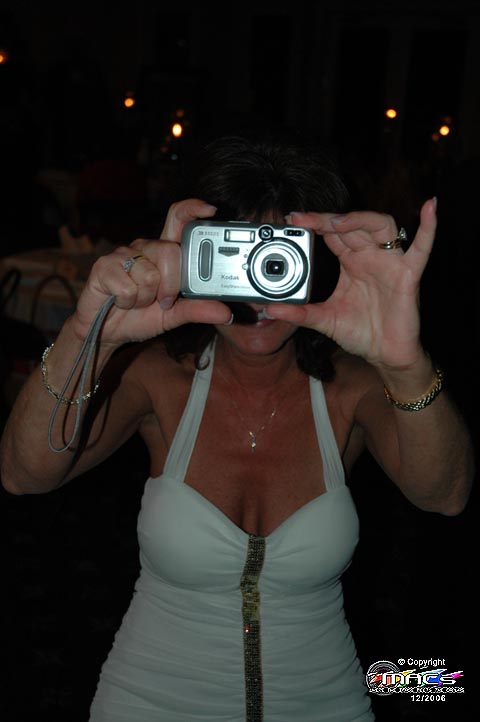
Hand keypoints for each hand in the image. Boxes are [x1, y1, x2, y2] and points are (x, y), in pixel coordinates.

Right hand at [71, 199, 231, 344]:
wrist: (108, 331)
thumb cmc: (140, 317)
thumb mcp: (174, 316)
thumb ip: (198, 310)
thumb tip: (227, 313)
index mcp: (164, 253)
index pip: (178, 218)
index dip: (193, 209)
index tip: (210, 210)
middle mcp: (145, 248)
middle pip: (169, 252)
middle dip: (170, 285)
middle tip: (162, 300)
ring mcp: (123, 255)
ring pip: (149, 275)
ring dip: (146, 298)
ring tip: (138, 301)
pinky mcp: (103, 266)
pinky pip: (127, 287)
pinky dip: (128, 302)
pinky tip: (121, 301)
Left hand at [265, 199, 436, 369]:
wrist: (384, 355)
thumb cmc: (361, 333)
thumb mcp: (324, 320)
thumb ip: (299, 313)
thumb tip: (269, 310)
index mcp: (351, 262)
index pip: (332, 234)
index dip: (315, 224)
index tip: (292, 219)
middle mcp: (370, 256)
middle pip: (351, 225)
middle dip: (327, 220)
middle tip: (303, 219)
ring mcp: (390, 262)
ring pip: (380, 226)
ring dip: (358, 220)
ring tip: (336, 222)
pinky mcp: (409, 275)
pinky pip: (422, 248)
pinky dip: (429, 228)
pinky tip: (430, 208)